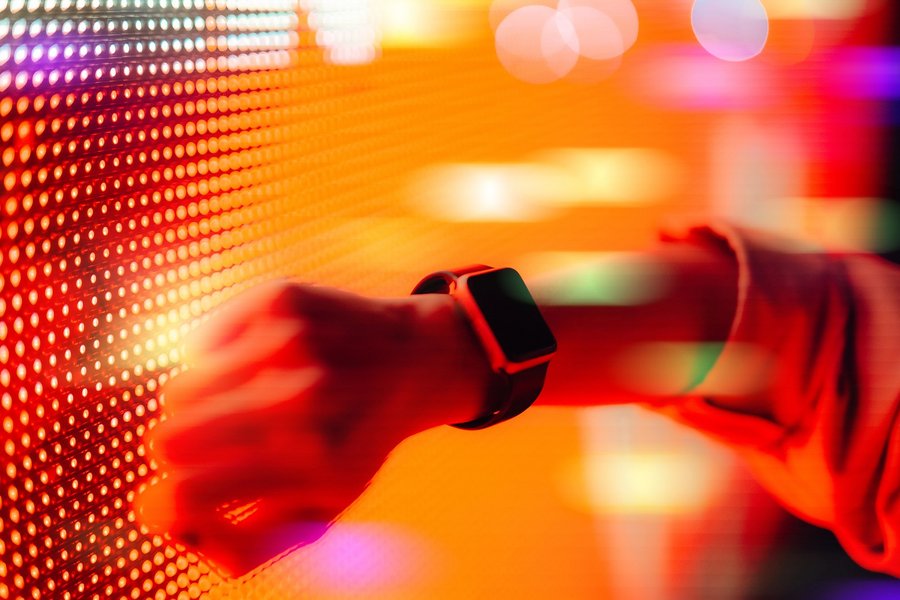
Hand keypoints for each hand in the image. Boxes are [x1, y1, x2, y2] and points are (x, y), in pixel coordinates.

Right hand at [136, 280, 487, 575]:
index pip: (185, 496)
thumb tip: (182, 533)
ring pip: (179, 390)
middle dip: (182, 453)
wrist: (412, 358)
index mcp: (312, 463)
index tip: (172, 505)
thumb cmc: (355, 439)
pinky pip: (197, 342)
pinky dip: (215, 358)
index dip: (164, 508)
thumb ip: (253, 541)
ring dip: (199, 406)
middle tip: (215, 446)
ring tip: (240, 403)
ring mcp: (288, 341)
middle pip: (168, 440)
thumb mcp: (324, 504)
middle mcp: (301, 399)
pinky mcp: (277, 298)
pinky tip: (255, 361)